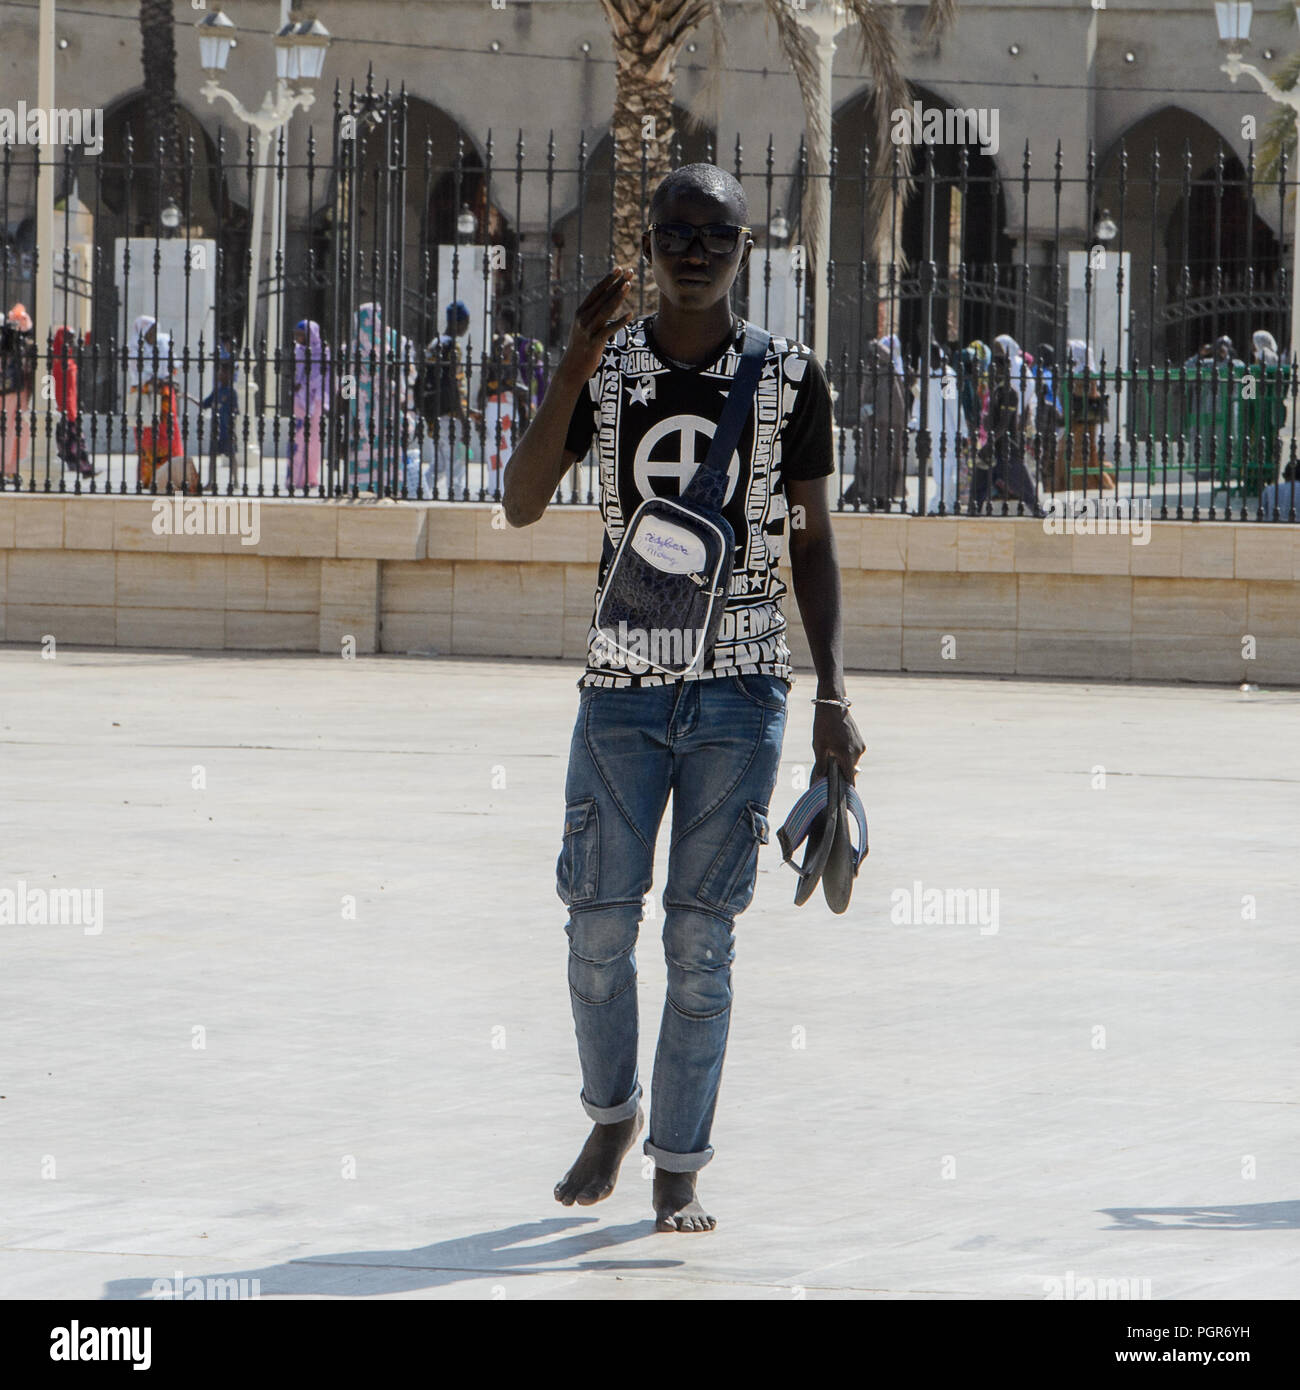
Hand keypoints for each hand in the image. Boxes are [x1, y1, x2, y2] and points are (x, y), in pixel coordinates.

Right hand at [560, 266, 634, 381]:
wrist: (571, 368)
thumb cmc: (580, 348)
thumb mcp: (583, 328)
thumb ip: (592, 315)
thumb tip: (604, 303)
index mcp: (580, 313)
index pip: (596, 291)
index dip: (608, 279)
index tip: (619, 268)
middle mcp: (583, 319)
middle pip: (603, 297)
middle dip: (617, 283)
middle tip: (630, 271)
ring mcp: (588, 330)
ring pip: (605, 310)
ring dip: (618, 296)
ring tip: (629, 285)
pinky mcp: (594, 343)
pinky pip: (609, 330)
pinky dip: (620, 321)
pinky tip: (631, 314)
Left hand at [812, 704, 865, 786]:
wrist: (833, 705)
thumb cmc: (823, 726)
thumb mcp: (819, 746)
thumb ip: (821, 764)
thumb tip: (821, 779)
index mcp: (847, 755)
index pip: (850, 779)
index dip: (845, 787)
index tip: (839, 793)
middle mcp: (857, 752)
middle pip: (849, 770)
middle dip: (840, 771)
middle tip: (828, 767)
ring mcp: (860, 746)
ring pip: (851, 761)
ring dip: (843, 761)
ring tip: (831, 751)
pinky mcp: (861, 741)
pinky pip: (854, 753)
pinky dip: (846, 753)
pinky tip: (836, 745)